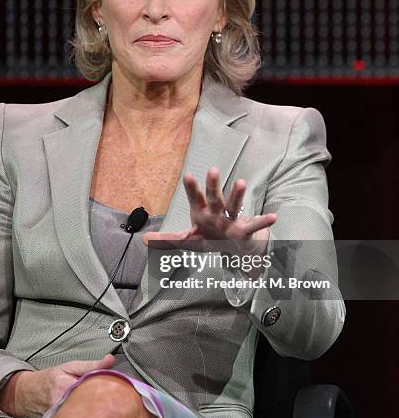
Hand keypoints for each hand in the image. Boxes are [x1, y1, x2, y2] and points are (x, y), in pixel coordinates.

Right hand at [0, 354, 115, 417]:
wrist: (26, 394)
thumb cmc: (49, 379)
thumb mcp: (69, 366)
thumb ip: (91, 365)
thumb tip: (110, 360)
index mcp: (64, 387)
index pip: (90, 390)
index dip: (104, 391)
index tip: (113, 390)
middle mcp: (59, 404)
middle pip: (87, 407)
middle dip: (100, 405)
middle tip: (111, 402)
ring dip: (93, 414)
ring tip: (101, 412)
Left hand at [142, 167, 276, 257]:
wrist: (233, 248)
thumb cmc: (211, 237)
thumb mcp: (189, 240)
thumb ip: (168, 239)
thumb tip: (145, 239)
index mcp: (202, 213)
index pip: (195, 199)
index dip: (192, 188)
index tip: (188, 175)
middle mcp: (217, 212)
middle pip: (214, 197)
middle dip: (213, 185)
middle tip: (213, 170)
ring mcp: (231, 220)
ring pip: (234, 206)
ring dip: (237, 195)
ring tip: (241, 182)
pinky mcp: (244, 230)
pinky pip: (254, 225)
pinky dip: (264, 222)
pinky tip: (273, 217)